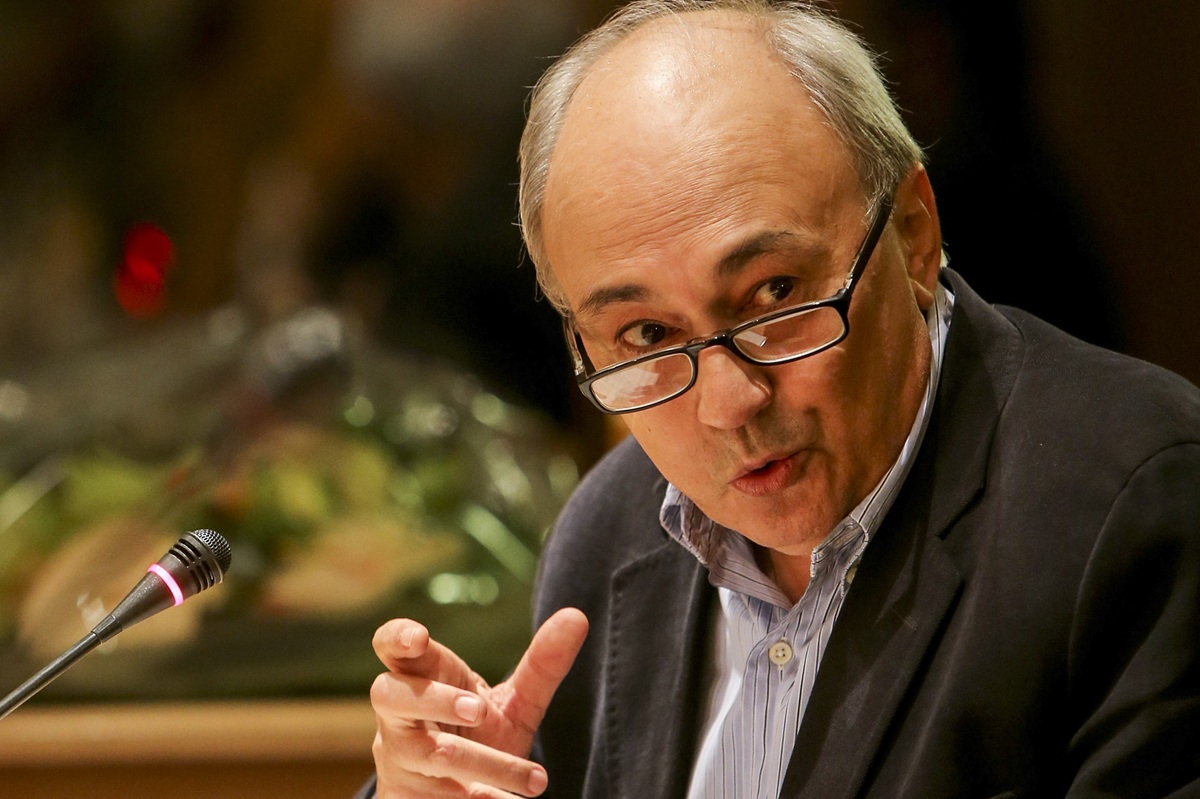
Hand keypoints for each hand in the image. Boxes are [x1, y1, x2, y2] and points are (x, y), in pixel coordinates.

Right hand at [369, 607, 588, 797]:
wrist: (458, 793)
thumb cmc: (480, 732)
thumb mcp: (514, 702)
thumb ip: (542, 665)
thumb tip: (577, 617)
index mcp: (423, 676)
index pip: (392, 646)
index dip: (398, 637)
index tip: (419, 637)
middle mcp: (399, 715)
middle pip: (390, 695)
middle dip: (434, 699)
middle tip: (479, 711)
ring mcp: (399, 758)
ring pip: (426, 754)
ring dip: (480, 764)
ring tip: (531, 779)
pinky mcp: (403, 798)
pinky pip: (429, 798)